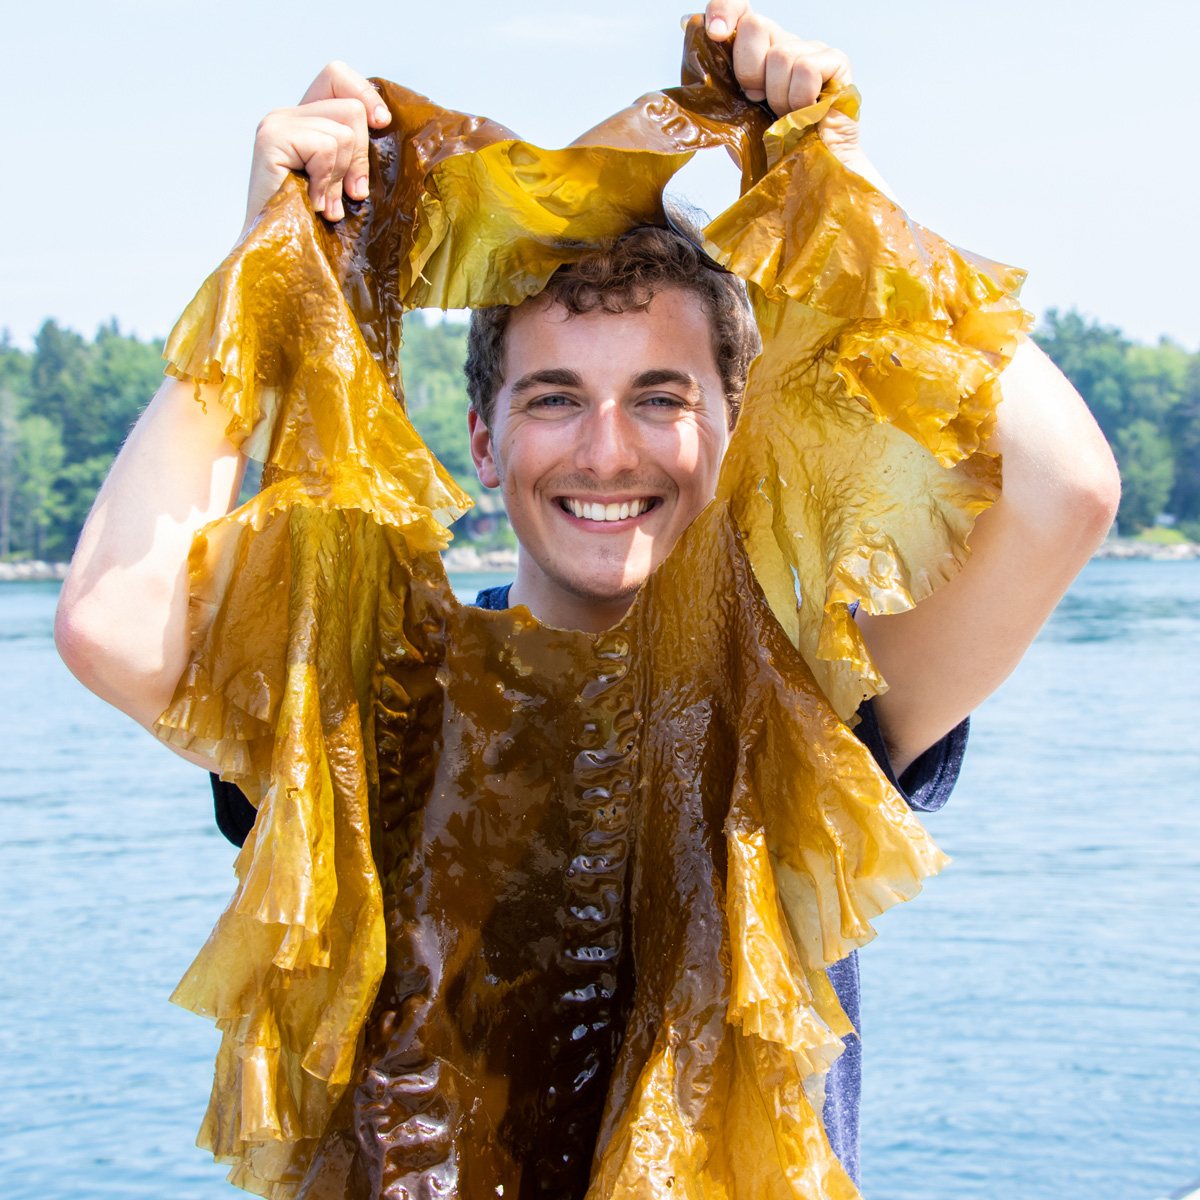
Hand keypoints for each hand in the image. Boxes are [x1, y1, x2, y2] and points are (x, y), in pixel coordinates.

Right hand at [242, 62, 390, 236]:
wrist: (281, 256)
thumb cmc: (316, 227)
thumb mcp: (345, 181)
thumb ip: (356, 150)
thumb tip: (383, 121)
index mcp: (303, 120)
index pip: (337, 76)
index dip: (364, 95)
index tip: (381, 124)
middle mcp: (286, 115)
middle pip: (351, 108)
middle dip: (360, 157)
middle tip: (348, 194)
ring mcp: (276, 123)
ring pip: (344, 132)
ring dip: (341, 177)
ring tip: (326, 204)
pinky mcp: (271, 138)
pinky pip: (326, 147)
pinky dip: (327, 182)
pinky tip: (313, 203)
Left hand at [703, 1, 863, 172]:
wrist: (800, 176)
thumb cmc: (765, 147)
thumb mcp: (726, 110)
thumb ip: (709, 72)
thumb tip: (688, 23)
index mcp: (757, 50)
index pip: (739, 8)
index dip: (724, 10)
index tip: (714, 34)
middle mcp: (783, 42)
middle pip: (756, 24)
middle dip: (748, 71)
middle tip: (757, 100)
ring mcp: (812, 50)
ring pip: (781, 54)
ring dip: (777, 96)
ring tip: (784, 115)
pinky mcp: (837, 64)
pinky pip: (806, 68)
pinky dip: (798, 99)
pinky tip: (803, 114)